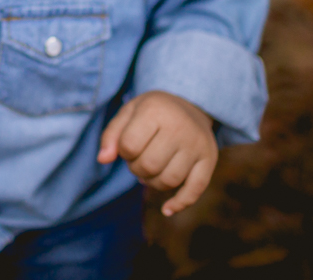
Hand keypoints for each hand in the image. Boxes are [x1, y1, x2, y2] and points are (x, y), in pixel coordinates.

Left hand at [97, 90, 217, 215]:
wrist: (190, 104)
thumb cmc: (153, 112)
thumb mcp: (129, 112)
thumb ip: (111, 135)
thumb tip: (102, 160)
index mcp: (156, 111)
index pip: (129, 146)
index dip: (123, 152)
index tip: (129, 144)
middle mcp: (180, 127)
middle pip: (149, 166)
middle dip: (137, 168)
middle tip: (140, 158)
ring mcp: (197, 144)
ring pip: (169, 181)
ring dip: (153, 183)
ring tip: (152, 170)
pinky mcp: (210, 159)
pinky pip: (195, 190)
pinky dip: (179, 203)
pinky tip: (166, 210)